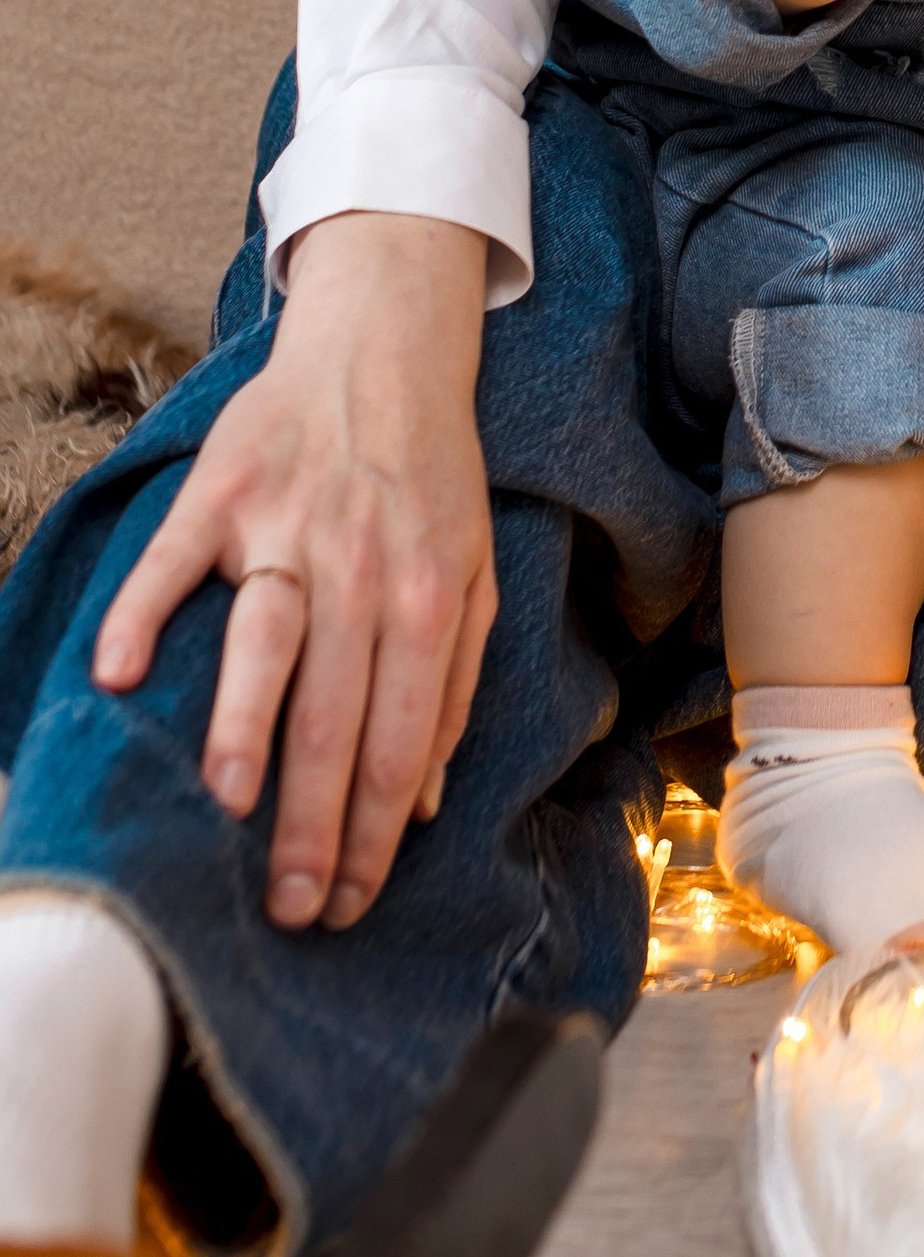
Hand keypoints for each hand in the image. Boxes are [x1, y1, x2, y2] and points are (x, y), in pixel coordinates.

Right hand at [90, 211, 495, 930]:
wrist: (385, 347)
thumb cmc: (430, 478)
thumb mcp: (473, 573)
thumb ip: (455, 686)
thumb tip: (426, 802)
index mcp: (428, 595)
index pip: (402, 738)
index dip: (377, 831)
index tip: (351, 904)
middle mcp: (361, 567)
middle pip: (335, 713)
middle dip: (315, 822)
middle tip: (291, 909)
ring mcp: (287, 526)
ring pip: (264, 640)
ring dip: (243, 724)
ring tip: (226, 804)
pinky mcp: (221, 490)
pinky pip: (174, 559)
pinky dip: (142, 612)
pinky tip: (118, 673)